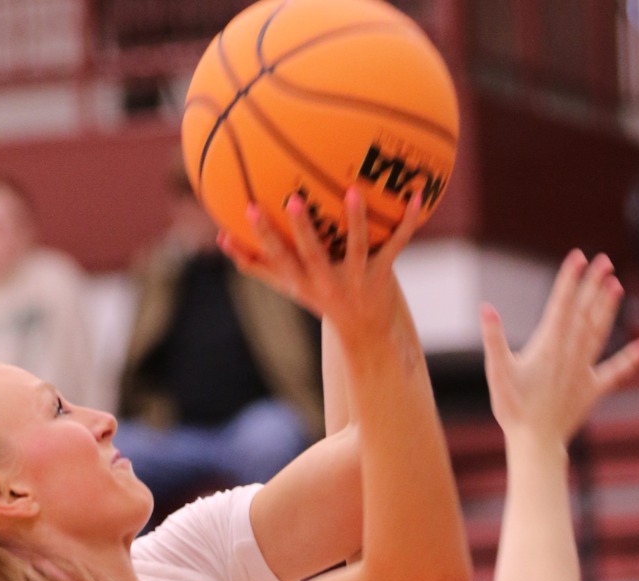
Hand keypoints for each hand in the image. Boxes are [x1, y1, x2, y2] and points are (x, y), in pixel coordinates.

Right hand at [218, 187, 422, 345]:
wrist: (365, 330)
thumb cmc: (319, 296)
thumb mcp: (286, 284)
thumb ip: (254, 262)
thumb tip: (220, 238)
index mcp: (302, 281)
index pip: (277, 257)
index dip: (262, 234)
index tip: (249, 207)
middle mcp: (327, 281)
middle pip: (312, 254)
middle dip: (301, 229)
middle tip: (291, 200)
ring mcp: (357, 278)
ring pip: (356, 246)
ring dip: (355, 220)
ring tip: (353, 192)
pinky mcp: (383, 274)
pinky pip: (397, 244)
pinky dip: (409, 221)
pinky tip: (418, 194)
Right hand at [480, 250, 638, 446]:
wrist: (536, 442)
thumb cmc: (513, 408)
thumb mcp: (497, 371)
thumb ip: (493, 338)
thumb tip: (486, 308)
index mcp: (548, 346)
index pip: (561, 305)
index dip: (570, 280)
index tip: (579, 256)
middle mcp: (571, 354)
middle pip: (584, 313)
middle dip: (594, 285)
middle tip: (604, 261)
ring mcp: (584, 371)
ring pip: (599, 333)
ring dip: (608, 309)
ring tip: (617, 285)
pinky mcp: (592, 389)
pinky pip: (615, 372)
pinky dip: (630, 359)